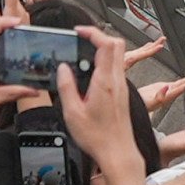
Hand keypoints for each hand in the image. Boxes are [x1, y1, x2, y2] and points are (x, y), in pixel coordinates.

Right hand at [55, 30, 144, 178]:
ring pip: (117, 56)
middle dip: (99, 36)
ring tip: (83, 54)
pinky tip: (89, 73)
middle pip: (116, 44)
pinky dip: (104, 62)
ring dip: (102, 48)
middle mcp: (117, 81)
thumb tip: (63, 68)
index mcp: (105, 82)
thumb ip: (66, 87)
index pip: (106, 44)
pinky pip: (116, 68)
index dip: (92, 32)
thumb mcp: (72, 113)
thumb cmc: (98, 138)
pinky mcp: (122, 94)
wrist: (118, 153)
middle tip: (82, 38)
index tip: (79, 31)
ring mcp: (121, 87)